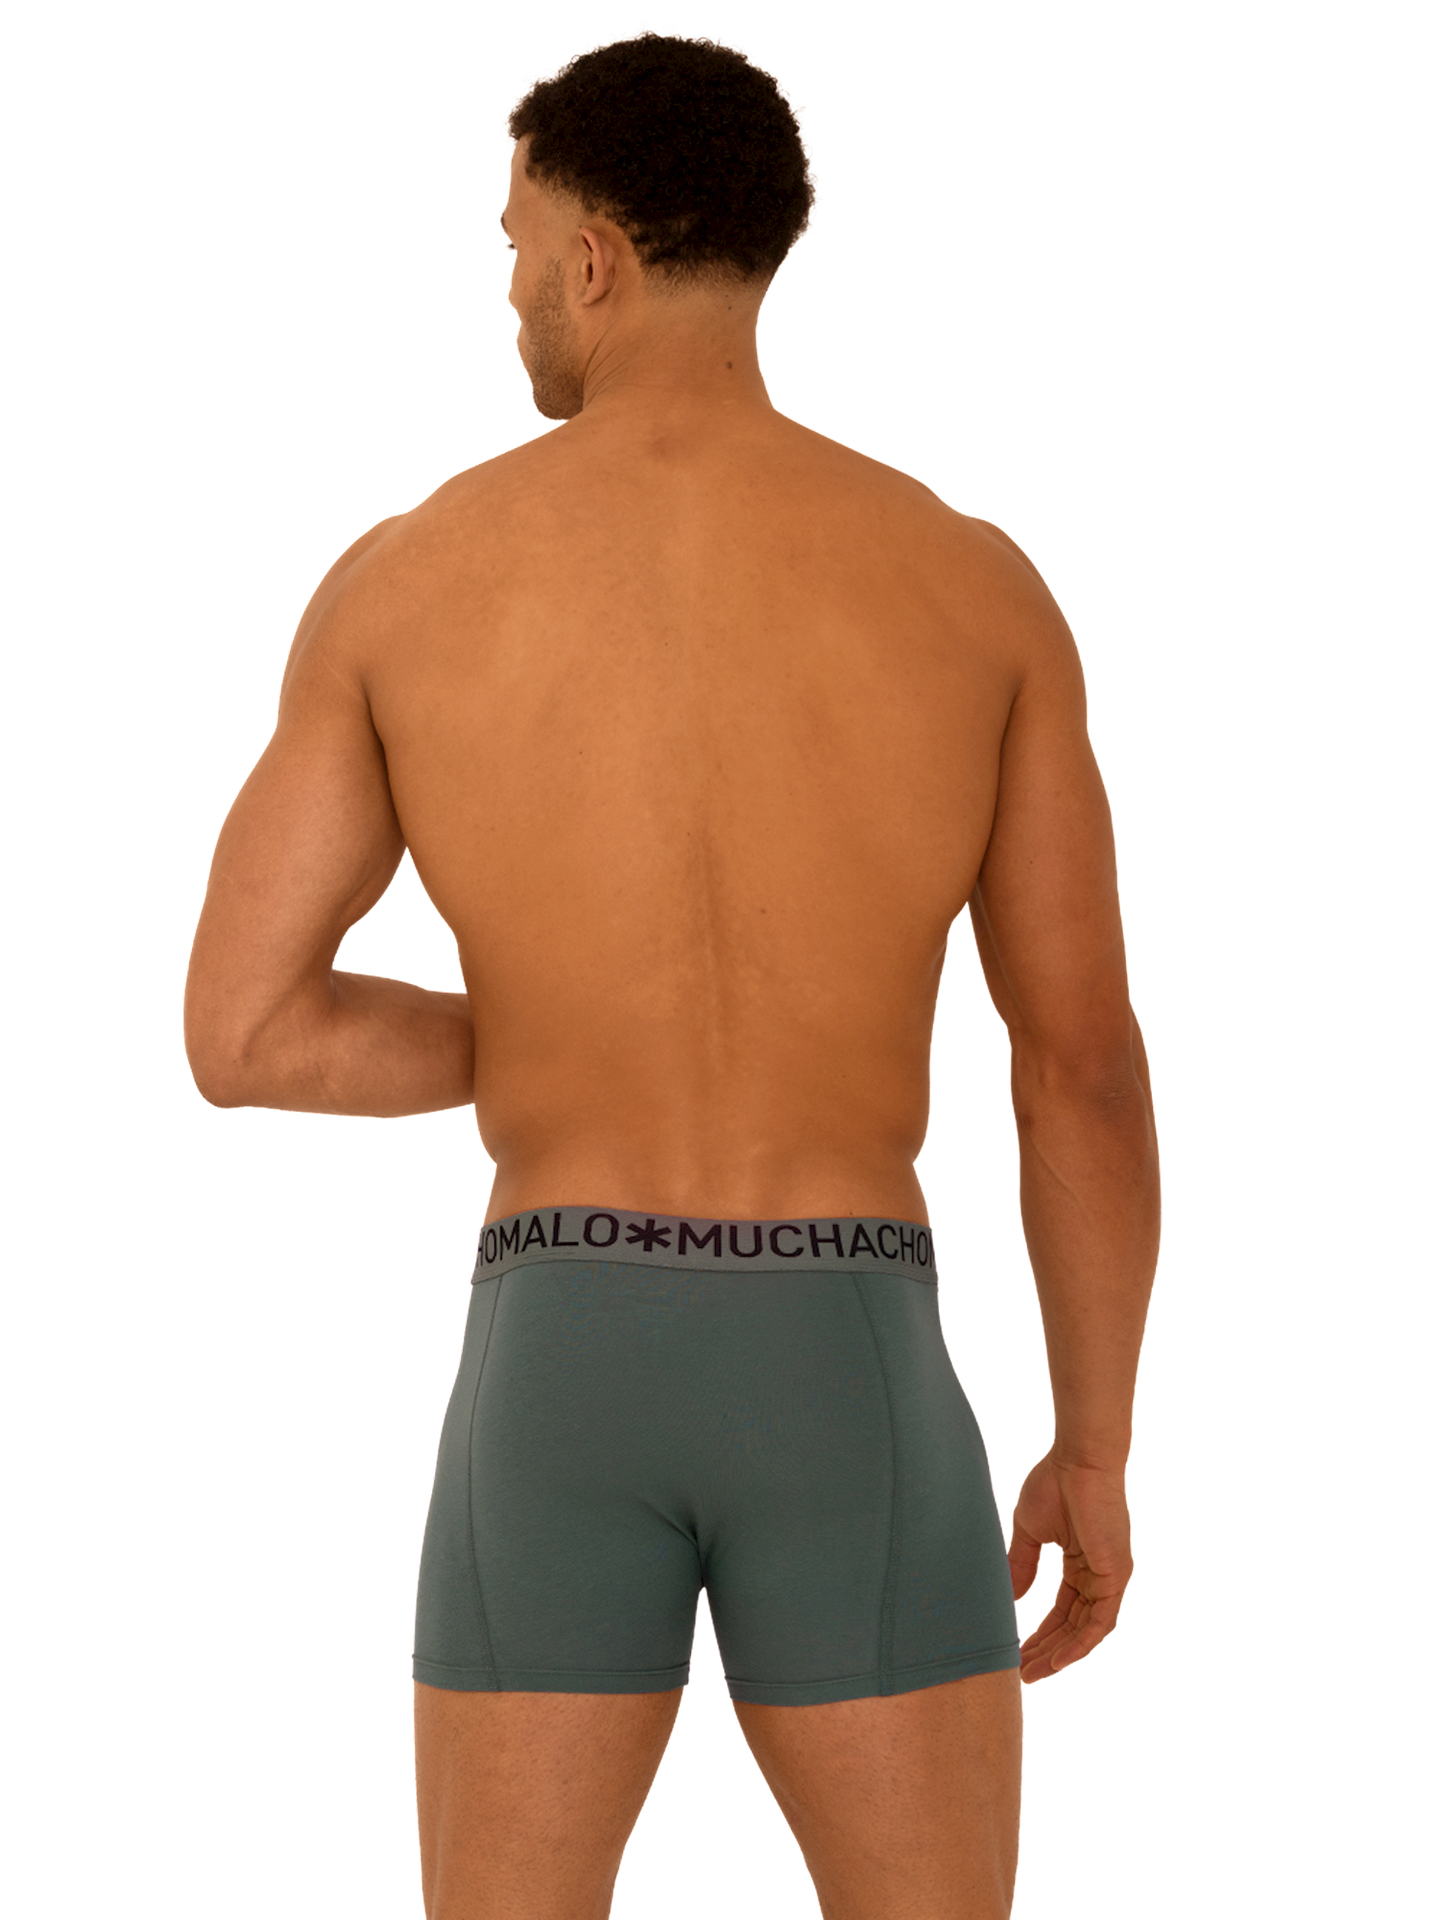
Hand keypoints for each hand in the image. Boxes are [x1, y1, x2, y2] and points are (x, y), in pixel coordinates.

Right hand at [1007, 1452, 1135, 1684]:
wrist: (1078, 1460)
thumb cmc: (1055, 1483)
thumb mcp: (1029, 1531)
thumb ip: (1022, 1565)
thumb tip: (1011, 1599)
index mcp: (1081, 1562)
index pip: (1061, 1611)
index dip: (1039, 1634)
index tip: (1015, 1652)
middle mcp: (1098, 1575)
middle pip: (1072, 1626)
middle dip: (1045, 1651)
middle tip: (1018, 1672)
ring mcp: (1110, 1577)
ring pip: (1085, 1630)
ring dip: (1059, 1654)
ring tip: (1030, 1673)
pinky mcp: (1117, 1576)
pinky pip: (1099, 1621)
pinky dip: (1079, 1643)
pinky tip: (1056, 1660)